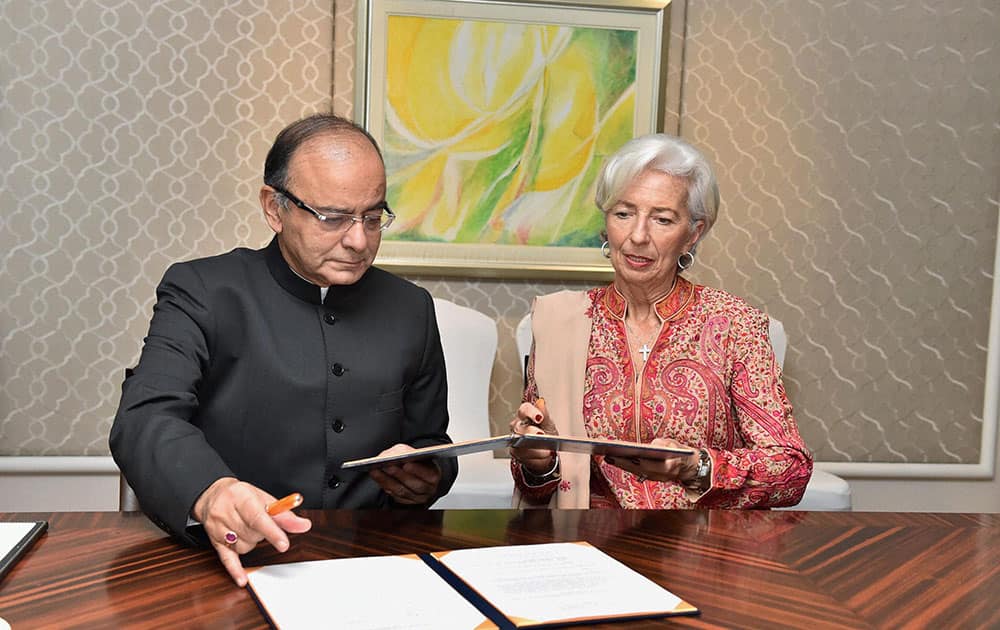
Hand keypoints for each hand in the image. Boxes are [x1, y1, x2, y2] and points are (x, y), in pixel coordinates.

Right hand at [192, 477, 311, 586]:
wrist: (213, 495)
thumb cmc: (241, 496)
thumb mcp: (263, 498)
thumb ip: (283, 514)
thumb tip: (304, 525)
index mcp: (241, 497)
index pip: (257, 518)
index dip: (272, 532)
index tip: (284, 544)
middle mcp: (226, 512)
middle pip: (251, 534)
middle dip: (262, 533)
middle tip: (260, 523)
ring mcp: (218, 528)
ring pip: (243, 547)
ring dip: (252, 543)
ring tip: (248, 529)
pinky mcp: (215, 541)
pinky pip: (226, 559)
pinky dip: (236, 570)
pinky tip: (243, 579)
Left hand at [368, 444, 441, 504]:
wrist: (416, 472)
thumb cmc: (416, 460)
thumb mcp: (413, 452)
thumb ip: (404, 452)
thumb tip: (390, 456)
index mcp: (434, 475)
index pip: (429, 474)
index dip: (418, 470)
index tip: (406, 464)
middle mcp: (428, 489)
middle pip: (415, 485)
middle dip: (399, 475)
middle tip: (387, 466)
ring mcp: (418, 498)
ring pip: (403, 492)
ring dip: (388, 480)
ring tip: (376, 470)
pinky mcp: (407, 502)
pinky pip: (395, 497)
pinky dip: (385, 486)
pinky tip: (377, 477)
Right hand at [509, 399, 557, 474]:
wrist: (548, 451)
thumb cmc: (547, 434)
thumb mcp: (549, 424)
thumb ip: (544, 413)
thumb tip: (540, 402)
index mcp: (526, 415)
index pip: (524, 409)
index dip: (530, 412)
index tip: (539, 417)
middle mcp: (518, 425)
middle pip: (519, 426)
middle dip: (530, 431)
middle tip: (541, 435)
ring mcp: (515, 439)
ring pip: (519, 441)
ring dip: (533, 447)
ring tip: (546, 450)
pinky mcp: (515, 451)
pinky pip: (521, 454)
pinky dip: (534, 455)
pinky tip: (542, 455)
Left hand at [605, 438, 700, 483]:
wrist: (691, 467)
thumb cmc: (682, 453)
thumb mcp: (675, 444)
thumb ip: (664, 444)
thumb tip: (652, 445)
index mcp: (669, 466)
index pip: (649, 464)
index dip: (634, 460)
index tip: (623, 454)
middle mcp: (661, 476)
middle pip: (639, 469)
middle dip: (623, 463)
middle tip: (608, 456)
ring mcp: (657, 479)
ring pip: (637, 472)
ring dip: (623, 466)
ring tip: (609, 458)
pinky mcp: (654, 479)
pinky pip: (639, 473)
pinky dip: (629, 467)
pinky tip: (619, 461)